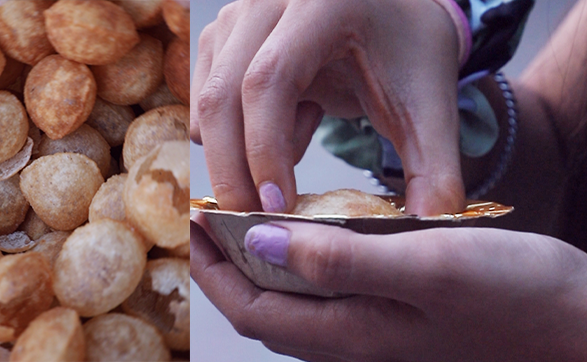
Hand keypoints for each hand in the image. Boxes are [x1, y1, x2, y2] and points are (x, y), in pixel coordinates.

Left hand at [190, 219, 586, 360]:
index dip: (213, 268)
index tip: (196, 220)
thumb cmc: (518, 294)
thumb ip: (337, 259)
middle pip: (265, 312)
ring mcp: (380, 339)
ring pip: (297, 309)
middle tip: (213, 216)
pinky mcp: (404, 325)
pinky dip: (309, 270)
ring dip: (266, 268)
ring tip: (254, 220)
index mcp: (350, 335)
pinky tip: (322, 237)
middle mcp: (356, 345)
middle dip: (229, 267)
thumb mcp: (426, 263)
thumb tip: (257, 242)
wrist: (586, 326)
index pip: (249, 309)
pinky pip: (334, 303)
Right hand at [193, 0, 465, 214]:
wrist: (392, 14)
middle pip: (222, 97)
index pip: (269, 81)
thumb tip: (429, 233)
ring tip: (296, 156)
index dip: (266, 148)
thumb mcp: (429, 108)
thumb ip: (433, 171)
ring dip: (236, 154)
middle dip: (234, 170)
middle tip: (256, 221)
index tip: (279, 206)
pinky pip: (204, 104)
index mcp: (320, 5)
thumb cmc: (409, 53)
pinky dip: (234, 136)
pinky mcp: (217, 37)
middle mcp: (265, 1)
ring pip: (206, 105)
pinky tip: (290, 126)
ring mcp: (233, 17)